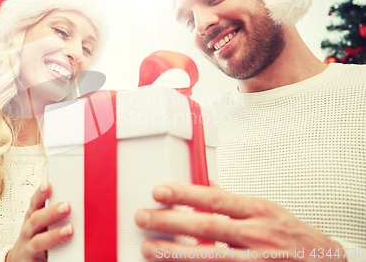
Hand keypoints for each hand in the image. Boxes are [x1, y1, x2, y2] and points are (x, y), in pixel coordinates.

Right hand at [6, 181, 72, 261]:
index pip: (35, 203)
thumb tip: (74, 200)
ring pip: (39, 242)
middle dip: (51, 212)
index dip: (40, 194)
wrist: (22, 260)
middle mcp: (28, 231)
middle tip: (67, 206)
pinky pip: (43, 260)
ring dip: (54, 235)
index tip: (48, 184)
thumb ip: (53, 213)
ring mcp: (29, 248)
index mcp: (32, 218)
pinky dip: (53, 258)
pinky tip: (67, 255)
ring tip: (70, 230)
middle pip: (36, 220)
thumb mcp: (41, 223)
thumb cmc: (37, 237)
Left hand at [135, 183, 344, 260]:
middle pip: (207, 227)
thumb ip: (233, 200)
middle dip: (172, 222)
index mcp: (257, 211)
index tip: (160, 192)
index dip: (185, 195)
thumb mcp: (266, 208)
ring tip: (150, 248)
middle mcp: (256, 235)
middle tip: (144, 217)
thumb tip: (206, 185)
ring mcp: (256, 260)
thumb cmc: (294, 235)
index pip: (215, 199)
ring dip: (176, 253)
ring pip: (211, 257)